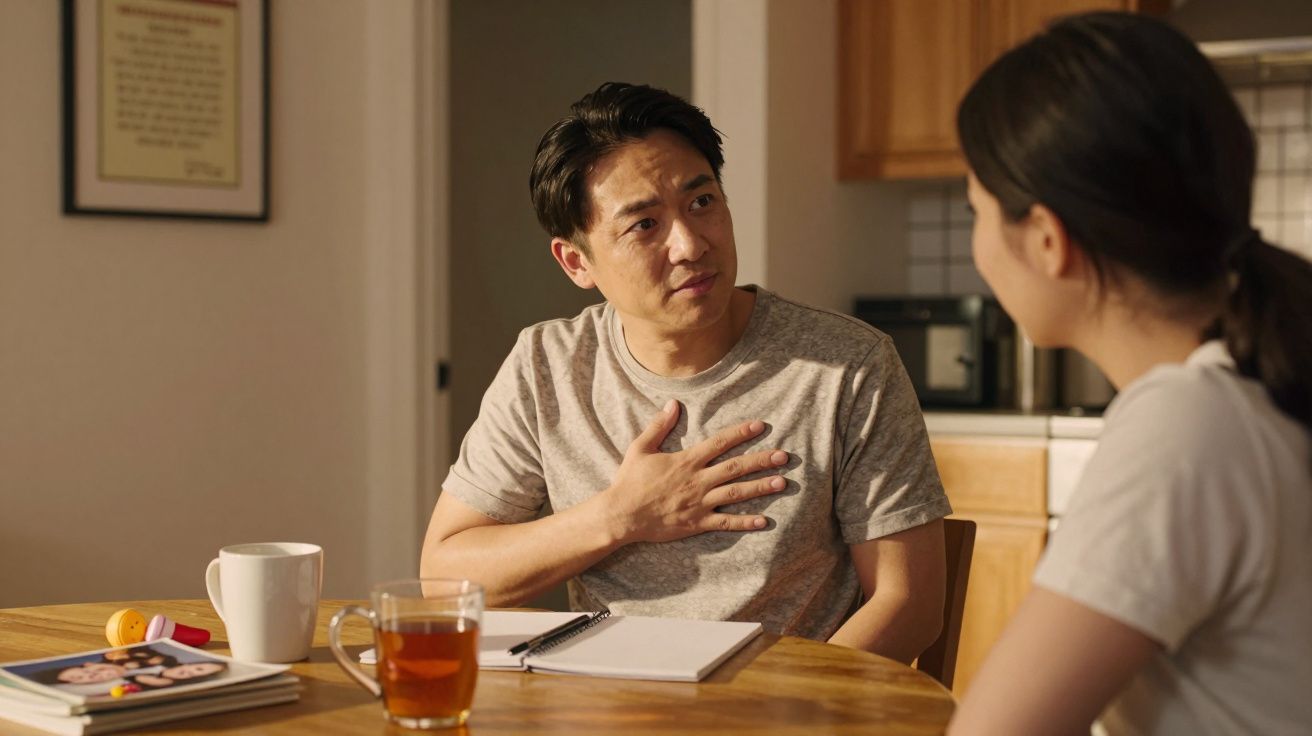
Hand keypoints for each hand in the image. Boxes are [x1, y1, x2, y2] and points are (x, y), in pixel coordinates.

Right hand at [601, 399, 789, 544]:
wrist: (621, 515)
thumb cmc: (629, 482)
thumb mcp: (641, 448)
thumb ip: (659, 426)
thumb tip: (672, 404)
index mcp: (687, 461)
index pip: (720, 443)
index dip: (741, 433)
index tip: (760, 426)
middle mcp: (698, 480)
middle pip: (736, 467)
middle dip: (761, 460)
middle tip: (784, 456)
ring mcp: (700, 503)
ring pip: (736, 493)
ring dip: (761, 487)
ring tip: (782, 482)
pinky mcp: (697, 523)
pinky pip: (726, 522)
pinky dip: (746, 522)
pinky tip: (764, 521)